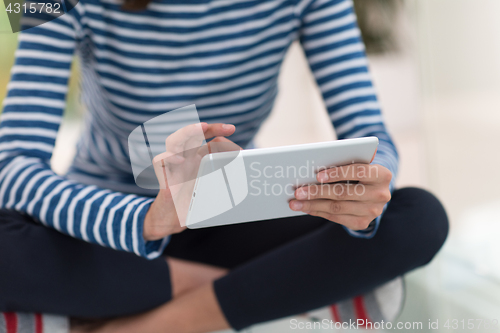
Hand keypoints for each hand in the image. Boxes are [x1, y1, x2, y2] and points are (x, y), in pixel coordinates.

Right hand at [144, 123, 240, 240]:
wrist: (174, 218)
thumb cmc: (193, 200)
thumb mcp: (213, 186)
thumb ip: (225, 175)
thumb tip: (243, 168)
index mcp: (196, 157)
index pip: (205, 137)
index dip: (216, 130)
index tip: (231, 129)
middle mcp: (185, 158)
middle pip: (190, 134)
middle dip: (205, 127)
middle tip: (219, 127)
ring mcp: (174, 166)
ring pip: (173, 141)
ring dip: (187, 132)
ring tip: (201, 129)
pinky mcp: (164, 177)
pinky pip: (160, 160)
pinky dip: (169, 157)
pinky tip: (180, 159)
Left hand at [289, 163, 391, 230]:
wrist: (374, 191)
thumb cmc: (359, 172)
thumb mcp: (357, 164)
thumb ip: (343, 162)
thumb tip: (312, 170)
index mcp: (382, 175)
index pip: (359, 171)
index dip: (337, 173)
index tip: (318, 175)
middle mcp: (380, 194)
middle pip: (343, 192)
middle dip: (317, 192)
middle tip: (297, 192)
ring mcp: (373, 211)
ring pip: (337, 207)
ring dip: (313, 205)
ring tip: (295, 203)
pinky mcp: (362, 223)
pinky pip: (336, 218)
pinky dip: (319, 212)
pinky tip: (306, 208)